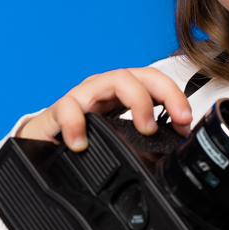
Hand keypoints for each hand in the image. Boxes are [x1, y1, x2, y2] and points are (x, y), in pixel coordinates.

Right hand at [15, 67, 192, 150]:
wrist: (42, 145)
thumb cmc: (84, 138)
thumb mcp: (119, 140)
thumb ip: (145, 144)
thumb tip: (176, 154)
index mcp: (122, 94)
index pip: (153, 82)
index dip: (174, 96)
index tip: (186, 121)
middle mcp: (104, 89)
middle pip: (137, 75)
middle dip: (163, 94)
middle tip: (175, 121)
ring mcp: (82, 97)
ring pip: (110, 80)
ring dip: (136, 102)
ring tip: (145, 129)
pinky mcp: (57, 111)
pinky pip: (68, 108)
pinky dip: (77, 124)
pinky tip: (83, 144)